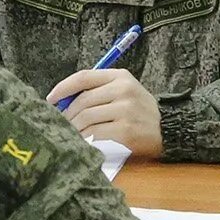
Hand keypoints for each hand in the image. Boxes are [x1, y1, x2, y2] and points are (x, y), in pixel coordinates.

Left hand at [47, 68, 163, 156]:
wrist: (168, 129)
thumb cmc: (140, 111)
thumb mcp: (125, 91)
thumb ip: (98, 91)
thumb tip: (62, 101)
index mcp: (120, 77)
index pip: (83, 77)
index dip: (62, 88)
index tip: (50, 100)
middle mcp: (123, 90)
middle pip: (82, 101)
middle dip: (67, 115)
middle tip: (62, 125)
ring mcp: (125, 111)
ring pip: (86, 118)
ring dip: (75, 129)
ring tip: (72, 135)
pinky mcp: (126, 131)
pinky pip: (95, 134)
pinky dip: (85, 140)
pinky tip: (84, 143)